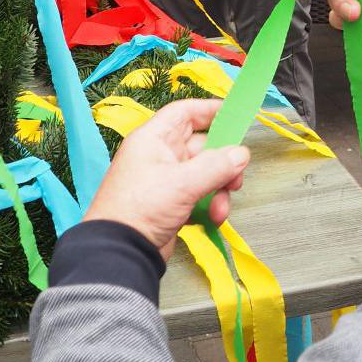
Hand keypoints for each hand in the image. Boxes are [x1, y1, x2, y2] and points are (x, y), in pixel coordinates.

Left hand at [83, 98, 249, 260]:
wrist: (120, 251)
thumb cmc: (141, 208)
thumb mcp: (183, 182)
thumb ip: (217, 165)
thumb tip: (241, 154)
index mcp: (154, 139)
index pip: (185, 112)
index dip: (210, 110)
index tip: (236, 116)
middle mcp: (159, 155)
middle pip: (201, 145)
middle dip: (223, 162)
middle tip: (236, 178)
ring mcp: (165, 180)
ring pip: (204, 173)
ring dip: (218, 189)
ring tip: (220, 208)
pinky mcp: (170, 203)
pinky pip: (199, 194)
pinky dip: (209, 204)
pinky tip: (212, 218)